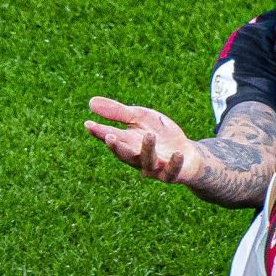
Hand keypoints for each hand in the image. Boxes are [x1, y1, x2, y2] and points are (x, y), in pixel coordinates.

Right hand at [84, 96, 202, 183]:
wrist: (187, 154)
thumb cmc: (160, 135)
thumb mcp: (140, 117)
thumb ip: (118, 112)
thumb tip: (91, 101)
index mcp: (128, 143)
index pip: (110, 137)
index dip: (99, 132)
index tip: (88, 124)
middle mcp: (138, 158)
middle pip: (124, 154)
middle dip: (117, 146)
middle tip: (109, 136)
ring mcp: (155, 167)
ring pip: (148, 161)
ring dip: (148, 149)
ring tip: (149, 135)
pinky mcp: (172, 174)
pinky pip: (172, 172)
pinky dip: (174, 164)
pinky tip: (177, 153)